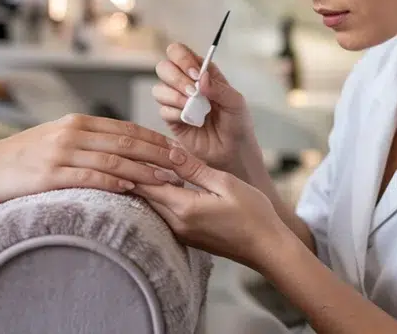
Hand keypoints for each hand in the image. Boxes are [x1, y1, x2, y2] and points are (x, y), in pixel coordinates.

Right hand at [0, 114, 183, 203]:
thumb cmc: (20, 157)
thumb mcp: (55, 138)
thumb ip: (85, 140)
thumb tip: (119, 148)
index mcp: (77, 123)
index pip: (126, 129)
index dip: (154, 139)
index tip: (176, 149)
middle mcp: (72, 133)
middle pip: (126, 142)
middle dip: (158, 153)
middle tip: (183, 164)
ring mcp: (61, 153)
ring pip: (114, 160)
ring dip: (144, 170)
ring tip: (167, 180)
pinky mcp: (50, 175)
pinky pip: (89, 177)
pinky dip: (114, 182)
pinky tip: (133, 188)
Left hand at [132, 149, 288, 268]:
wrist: (267, 248)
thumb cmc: (253, 214)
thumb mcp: (225, 183)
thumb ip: (194, 168)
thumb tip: (169, 152)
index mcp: (185, 208)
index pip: (147, 183)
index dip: (135, 164)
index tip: (128, 148)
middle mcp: (177, 224)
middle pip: (144, 196)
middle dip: (136, 174)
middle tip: (130, 152)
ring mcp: (181, 233)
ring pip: (153, 206)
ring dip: (147, 186)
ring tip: (143, 163)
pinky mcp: (188, 238)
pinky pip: (164, 214)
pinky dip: (160, 198)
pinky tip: (165, 184)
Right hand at [151, 42, 255, 172]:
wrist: (234, 152)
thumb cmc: (237, 123)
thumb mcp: (236, 102)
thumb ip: (219, 88)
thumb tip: (201, 78)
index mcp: (201, 73)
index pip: (180, 52)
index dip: (183, 58)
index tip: (196, 74)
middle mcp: (186, 83)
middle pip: (164, 67)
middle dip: (176, 77)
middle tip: (193, 91)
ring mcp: (177, 102)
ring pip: (158, 89)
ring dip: (174, 96)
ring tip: (192, 107)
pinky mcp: (172, 120)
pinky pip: (163, 110)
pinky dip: (175, 113)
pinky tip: (190, 120)